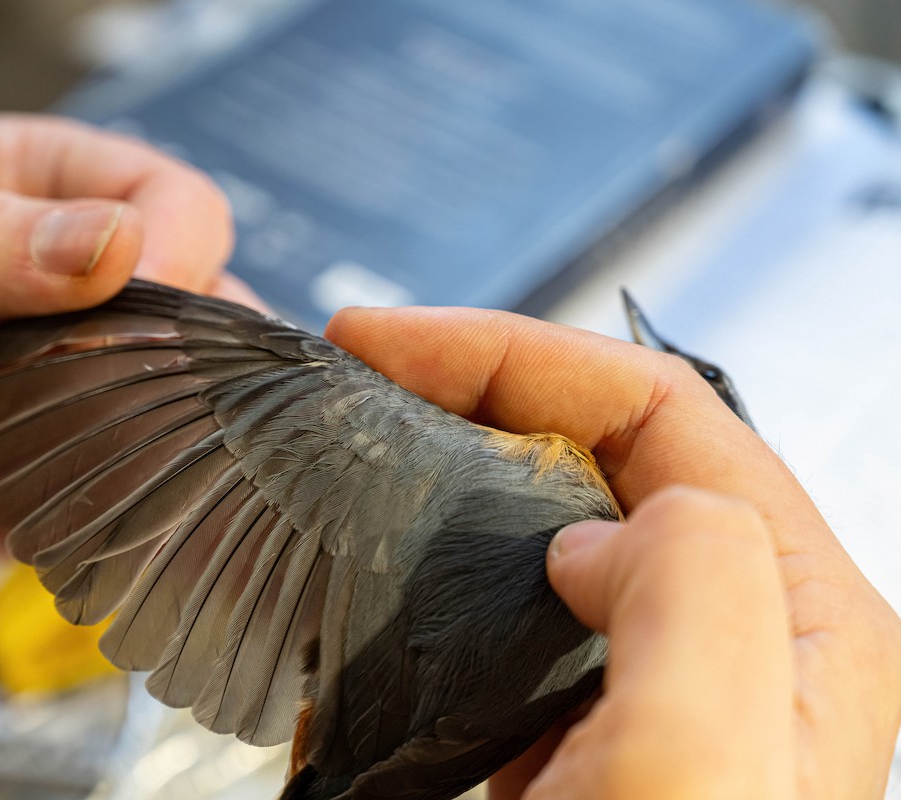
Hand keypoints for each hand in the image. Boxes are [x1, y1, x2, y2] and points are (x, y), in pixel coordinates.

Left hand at [0, 114, 244, 569]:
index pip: (174, 206)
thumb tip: (112, 244)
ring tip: (88, 461)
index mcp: (38, 191)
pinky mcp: (64, 474)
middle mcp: (78, 288)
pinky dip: (131, 511)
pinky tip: (86, 517)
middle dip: (181, 362)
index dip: (172, 255)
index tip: (126, 308)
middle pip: (204, 312)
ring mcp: (79, 387)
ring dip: (162, 442)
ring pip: (189, 409)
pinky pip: (133, 493)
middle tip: (106, 399)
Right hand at [326, 306, 900, 798]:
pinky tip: (355, 588)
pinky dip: (411, 568)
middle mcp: (724, 631)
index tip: (385, 342)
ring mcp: (633, 674)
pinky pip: (485, 598)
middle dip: (469, 387)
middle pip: (593, 447)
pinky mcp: (559, 718)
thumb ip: (700, 609)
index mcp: (791, 618)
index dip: (513, 353)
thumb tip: (612, 524)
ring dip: (437, 466)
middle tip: (360, 369)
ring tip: (350, 450)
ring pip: (532, 513)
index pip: (657, 414)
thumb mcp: (692, 778)